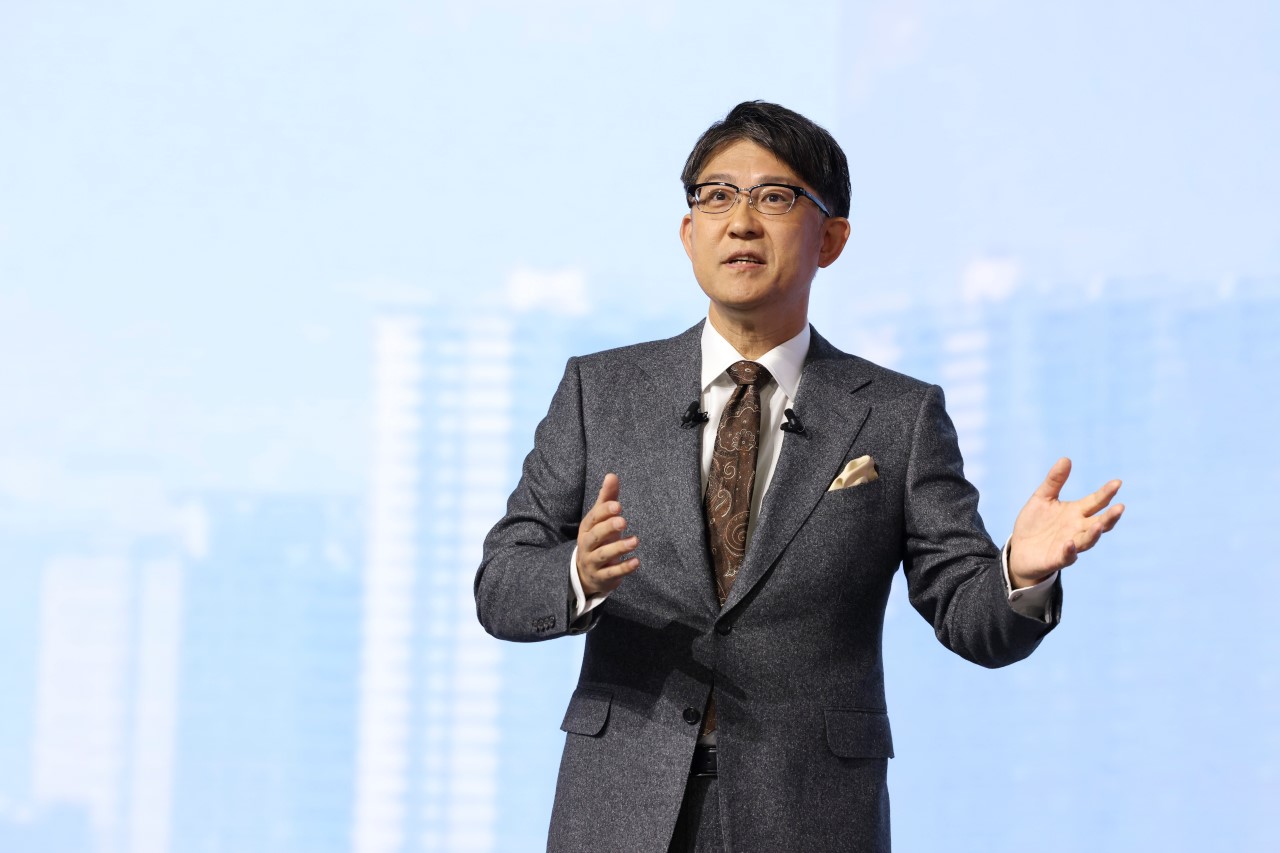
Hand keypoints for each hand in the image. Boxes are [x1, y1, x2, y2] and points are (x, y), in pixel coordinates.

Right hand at [576, 473, 639, 595]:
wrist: (586, 573)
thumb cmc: (598, 539)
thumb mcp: (600, 520)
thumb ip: (607, 498)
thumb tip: (611, 475)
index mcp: (587, 528)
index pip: (593, 518)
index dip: (604, 512)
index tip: (617, 505)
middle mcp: (587, 545)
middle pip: (594, 537)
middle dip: (607, 528)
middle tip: (623, 521)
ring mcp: (593, 562)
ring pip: (603, 555)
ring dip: (618, 548)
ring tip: (635, 541)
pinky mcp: (602, 577)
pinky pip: (611, 573)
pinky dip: (623, 568)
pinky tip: (636, 562)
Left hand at [1008, 458, 1124, 588]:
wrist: (1019, 550)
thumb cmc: (1035, 523)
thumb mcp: (1042, 498)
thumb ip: (1054, 481)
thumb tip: (1066, 458)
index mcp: (1076, 512)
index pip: (1096, 502)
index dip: (1106, 493)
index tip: (1117, 482)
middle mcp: (1077, 529)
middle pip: (1099, 522)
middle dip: (1110, 516)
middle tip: (1120, 507)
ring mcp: (1070, 544)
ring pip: (1088, 540)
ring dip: (1095, 533)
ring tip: (1100, 524)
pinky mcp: (1057, 559)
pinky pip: (1067, 556)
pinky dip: (1070, 551)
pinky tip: (1070, 543)